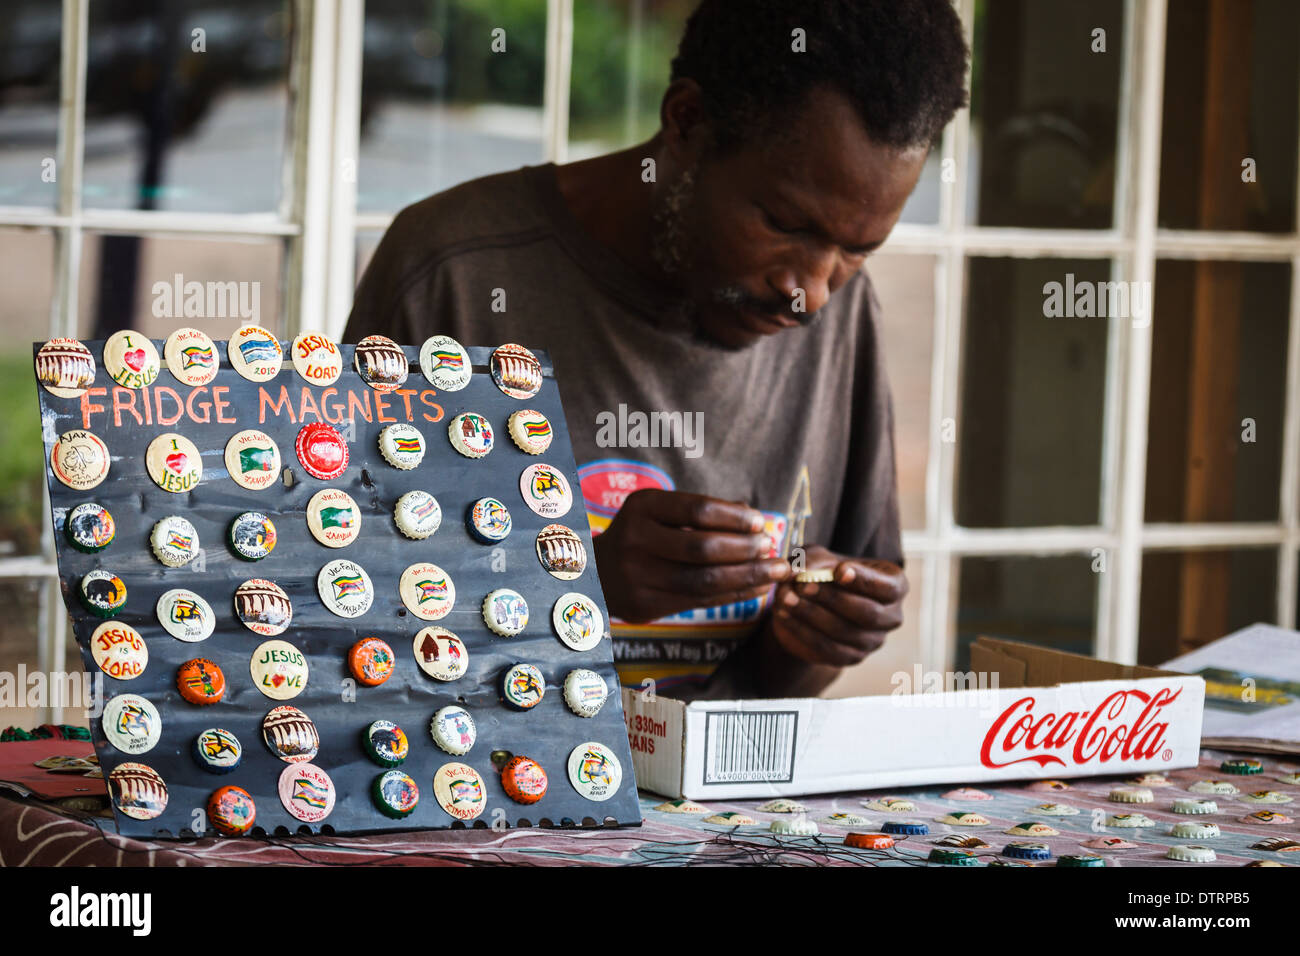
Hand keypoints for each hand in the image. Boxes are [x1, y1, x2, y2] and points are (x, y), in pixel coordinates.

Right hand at [592, 489, 790, 622]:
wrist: (595, 573)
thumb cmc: (643, 535)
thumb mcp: (661, 511)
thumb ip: (703, 512)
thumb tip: (755, 520)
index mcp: (641, 507)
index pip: (698, 510)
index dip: (735, 517)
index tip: (760, 522)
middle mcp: (634, 540)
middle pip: (703, 548)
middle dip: (745, 550)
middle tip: (771, 548)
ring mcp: (636, 577)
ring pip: (704, 581)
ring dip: (748, 577)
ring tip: (775, 571)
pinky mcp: (644, 606)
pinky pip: (699, 602)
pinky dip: (734, 595)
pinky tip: (757, 588)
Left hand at [767, 546, 906, 666]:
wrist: (812, 602)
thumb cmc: (823, 572)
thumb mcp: (817, 557)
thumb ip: (811, 561)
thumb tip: (799, 572)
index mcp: (894, 585)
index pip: (888, 587)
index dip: (864, 580)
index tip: (839, 570)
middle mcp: (891, 616)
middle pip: (868, 613)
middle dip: (833, 599)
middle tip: (803, 585)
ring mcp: (873, 640)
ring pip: (845, 632)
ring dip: (812, 614)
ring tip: (786, 598)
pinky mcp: (851, 657)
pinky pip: (828, 648)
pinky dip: (803, 630)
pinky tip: (784, 614)